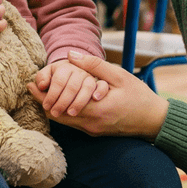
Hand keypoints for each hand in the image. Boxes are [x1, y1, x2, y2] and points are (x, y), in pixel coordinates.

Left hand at [28, 51, 169, 139]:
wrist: (155, 121)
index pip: (60, 104)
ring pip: (63, 121)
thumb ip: (93, 65)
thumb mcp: (119, 75)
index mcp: (96, 109)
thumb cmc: (139, 96)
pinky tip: (59, 100)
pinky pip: (73, 123)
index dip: (43, 94)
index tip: (31, 83)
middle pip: (56, 115)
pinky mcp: (95, 132)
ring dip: (52, 106)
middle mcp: (91, 124)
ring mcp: (92, 130)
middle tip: (31, 87)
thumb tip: (70, 54)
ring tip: (41, 92)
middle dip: (43, 101)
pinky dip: (63, 112)